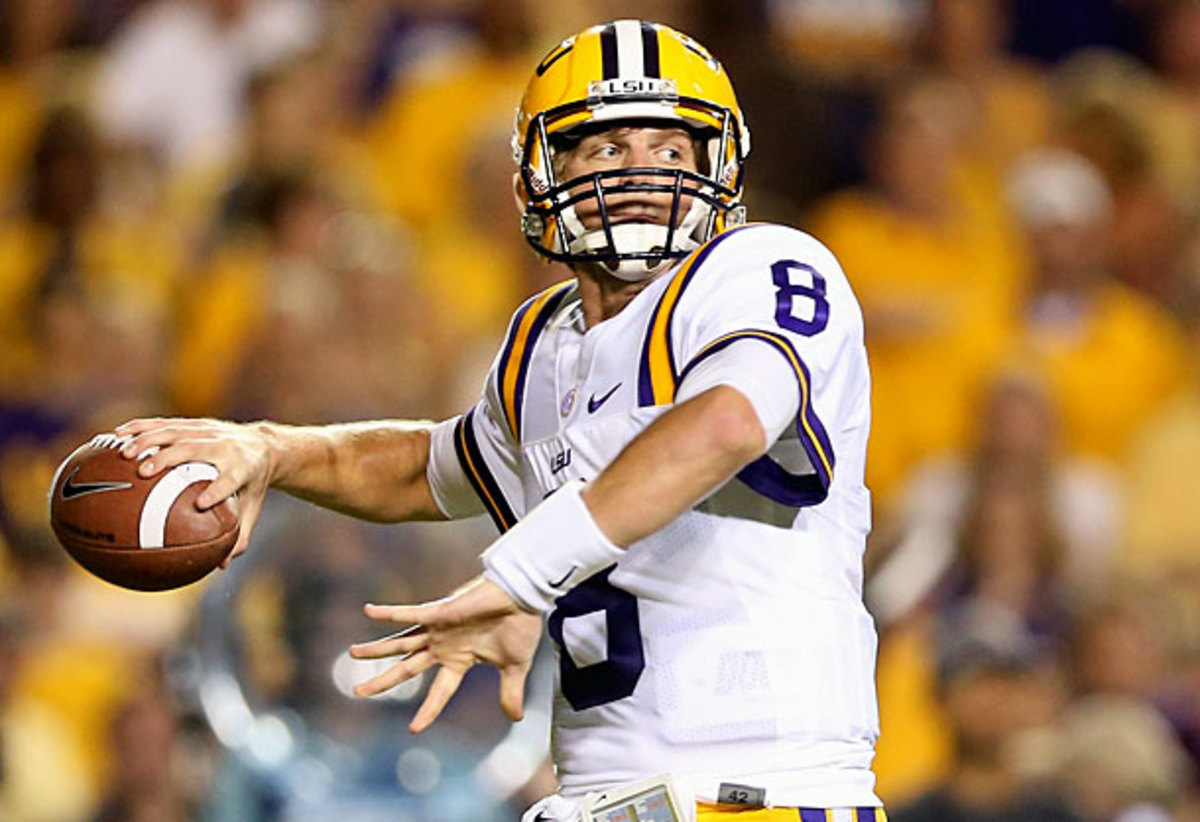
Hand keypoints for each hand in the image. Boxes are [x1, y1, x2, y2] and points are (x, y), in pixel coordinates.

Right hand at [114, 417, 272, 563]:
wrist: (262, 446)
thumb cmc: (252, 485)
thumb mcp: (251, 509)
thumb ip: (238, 536)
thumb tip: (219, 566)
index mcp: (243, 468)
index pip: (230, 480)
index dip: (217, 490)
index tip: (200, 504)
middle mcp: (225, 447)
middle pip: (195, 450)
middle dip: (169, 458)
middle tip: (143, 472)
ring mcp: (209, 432)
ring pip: (176, 432)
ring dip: (148, 440)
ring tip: (123, 454)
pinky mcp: (196, 424)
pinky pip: (165, 424)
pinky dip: (140, 427)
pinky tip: (116, 434)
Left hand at [350, 577, 542, 732]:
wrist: (523, 598)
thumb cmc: (519, 628)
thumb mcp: (514, 668)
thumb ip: (510, 692)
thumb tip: (516, 718)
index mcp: (460, 660)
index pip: (439, 692)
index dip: (427, 711)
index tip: (413, 729)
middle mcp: (443, 646)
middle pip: (406, 668)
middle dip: (382, 681)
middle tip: (358, 692)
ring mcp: (438, 629)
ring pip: (400, 643)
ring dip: (376, 650)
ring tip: (353, 653)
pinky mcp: (439, 611)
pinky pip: (409, 613)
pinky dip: (389, 613)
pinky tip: (368, 611)